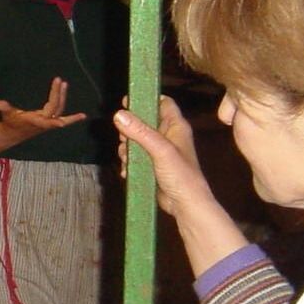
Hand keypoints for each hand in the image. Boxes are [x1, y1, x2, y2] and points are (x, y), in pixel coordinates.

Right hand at [0, 77, 87, 140]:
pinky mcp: (50, 119)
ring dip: (62, 97)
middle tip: (60, 81)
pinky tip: (82, 116)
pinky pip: (63, 116)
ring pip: (59, 110)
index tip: (60, 124)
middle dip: (58, 96)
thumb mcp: (7, 115)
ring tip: (64, 84)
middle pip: (55, 109)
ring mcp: (48, 121)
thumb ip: (4, 109)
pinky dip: (73, 118)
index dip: (52, 123)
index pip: (44, 122)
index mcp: (34, 122)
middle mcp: (44, 122)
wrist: (15, 133)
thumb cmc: (11, 123)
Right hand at [114, 96, 214, 217]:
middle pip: (143, 121)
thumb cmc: (180, 174)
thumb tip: (118, 114)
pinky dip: (128, 162)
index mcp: (176, 126)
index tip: (127, 101)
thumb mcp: (160, 150)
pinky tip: (126, 171)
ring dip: (126, 149)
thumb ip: (140, 132)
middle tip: (123, 138)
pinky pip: (135, 157)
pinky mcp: (152, 165)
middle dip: (129, 129)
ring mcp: (159, 151)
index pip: (163, 102)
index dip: (146, 99)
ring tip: (125, 159)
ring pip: (136, 140)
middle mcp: (168, 135)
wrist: (185, 205)